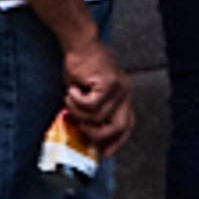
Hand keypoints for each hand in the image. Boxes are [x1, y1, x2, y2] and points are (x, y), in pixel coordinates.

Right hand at [58, 38, 134, 155]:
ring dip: (78, 113)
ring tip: (70, 99)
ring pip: (98, 117)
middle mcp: (126, 92)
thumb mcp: (90, 94)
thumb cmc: (82, 69)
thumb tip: (86, 135)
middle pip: (118, 127)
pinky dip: (76, 102)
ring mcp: (119, 87)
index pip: (128, 125)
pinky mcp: (108, 82)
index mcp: (124, 96)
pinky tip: (72, 91)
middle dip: (97, 135)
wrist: (80, 44)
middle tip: (80, 127)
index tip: (105, 154)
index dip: (118, 141)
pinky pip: (90, 105)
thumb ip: (93, 112)